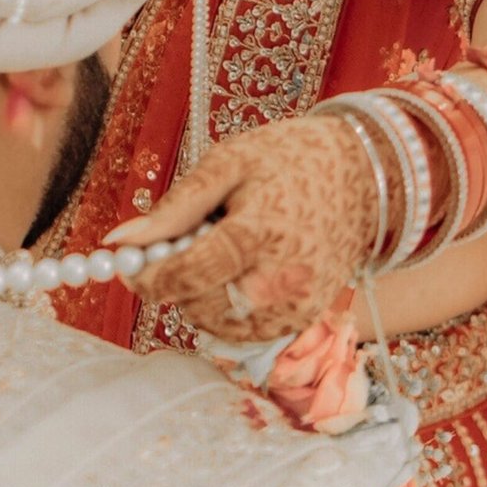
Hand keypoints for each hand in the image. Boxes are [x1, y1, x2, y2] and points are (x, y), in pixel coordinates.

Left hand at [107, 114, 379, 341]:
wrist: (367, 177)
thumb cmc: (292, 160)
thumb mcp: (229, 163)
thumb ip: (175, 207)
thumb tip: (119, 241)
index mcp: (259, 234)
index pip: (186, 276)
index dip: (145, 274)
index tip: (124, 261)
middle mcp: (279, 282)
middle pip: (196, 305)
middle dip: (173, 281)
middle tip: (181, 243)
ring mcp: (294, 308)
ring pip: (215, 322)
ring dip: (198, 294)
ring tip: (222, 247)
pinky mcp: (302, 320)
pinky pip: (241, 327)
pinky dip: (225, 304)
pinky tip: (241, 267)